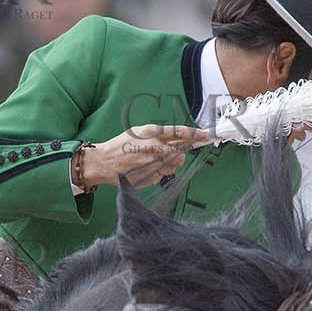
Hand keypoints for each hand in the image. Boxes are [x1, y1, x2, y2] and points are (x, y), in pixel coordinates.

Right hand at [81, 124, 209, 189]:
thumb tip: (182, 140)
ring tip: (152, 161)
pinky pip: (161, 176)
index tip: (206, 136)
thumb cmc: (123, 145)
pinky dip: (157, 173)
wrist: (104, 161)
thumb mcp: (141, 132)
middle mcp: (153, 148)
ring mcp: (150, 165)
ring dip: (167, 165)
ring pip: (172, 167)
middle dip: (179, 155)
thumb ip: (161, 135)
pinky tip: (144, 169)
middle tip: (170, 154)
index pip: (179, 133)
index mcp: (151, 132)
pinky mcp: (147, 178)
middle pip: (179, 154)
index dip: (194, 135)